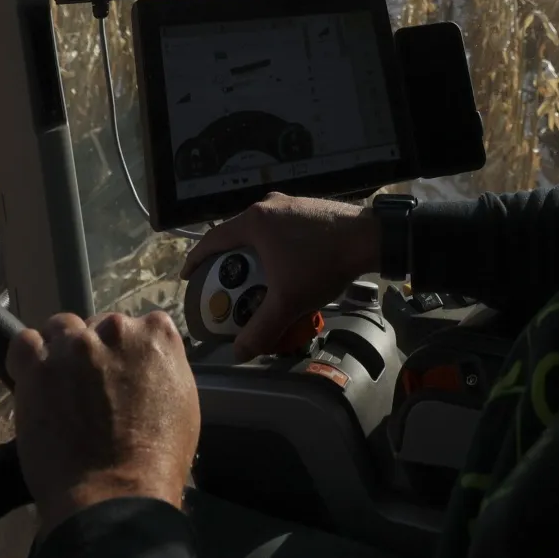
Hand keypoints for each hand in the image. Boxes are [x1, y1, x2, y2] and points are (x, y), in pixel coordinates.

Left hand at [6, 310, 200, 535]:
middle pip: (98, 326)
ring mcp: (75, 346)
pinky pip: (25, 343)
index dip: (125, 352)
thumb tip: (143, 364)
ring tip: (60, 386)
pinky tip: (34, 380)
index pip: (138, 325)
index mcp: (157, 335)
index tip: (120, 374)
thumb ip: (161, 367)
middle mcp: (116, 329)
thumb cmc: (158, 459)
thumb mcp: (182, 402)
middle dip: (94, 352)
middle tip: (90, 388)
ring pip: (62, 329)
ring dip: (60, 351)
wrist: (117, 493)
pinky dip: (28, 358)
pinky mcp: (38, 366)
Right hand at [180, 194, 378, 359]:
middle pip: (235, 235)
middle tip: (223, 283)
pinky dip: (272, 248)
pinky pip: (278, 229)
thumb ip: (261, 328)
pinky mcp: (307, 208)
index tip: (189, 277)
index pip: (212, 239)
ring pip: (259, 231)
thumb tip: (239, 353)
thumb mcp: (288, 300)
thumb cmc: (322, 263)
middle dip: (227, 260)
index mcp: (254, 221)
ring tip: (253, 278)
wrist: (369, 239)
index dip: (196, 259)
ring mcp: (288, 204)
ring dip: (252, 254)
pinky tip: (284, 267)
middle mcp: (266, 206)